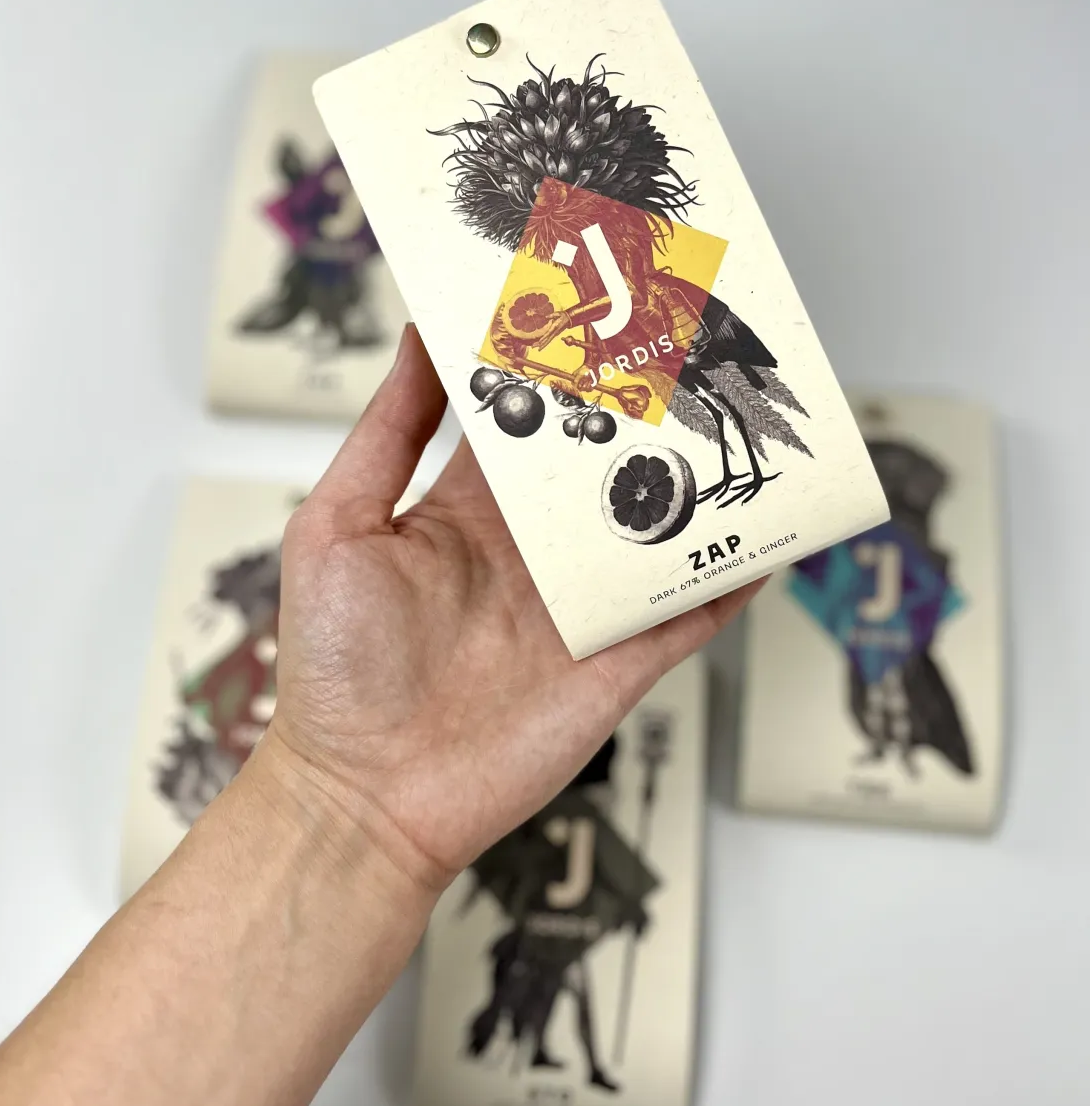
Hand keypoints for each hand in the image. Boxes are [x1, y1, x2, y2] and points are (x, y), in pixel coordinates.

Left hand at [259, 325, 760, 893]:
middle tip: (696, 347)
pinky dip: (730, 577)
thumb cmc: (335, 667)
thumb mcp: (338, 526)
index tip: (597, 309)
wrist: (367, 796)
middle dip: (647, 413)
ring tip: (748, 420)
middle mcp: (533, 550)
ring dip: (702, 484)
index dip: (562, 368)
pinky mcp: (619, 662)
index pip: (529, 420)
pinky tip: (770, 535)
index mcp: (469, 509)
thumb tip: (417, 336)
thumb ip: (388, 434)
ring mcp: (581, 606)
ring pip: (660, 529)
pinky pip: (688, 612)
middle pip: (608, 464)